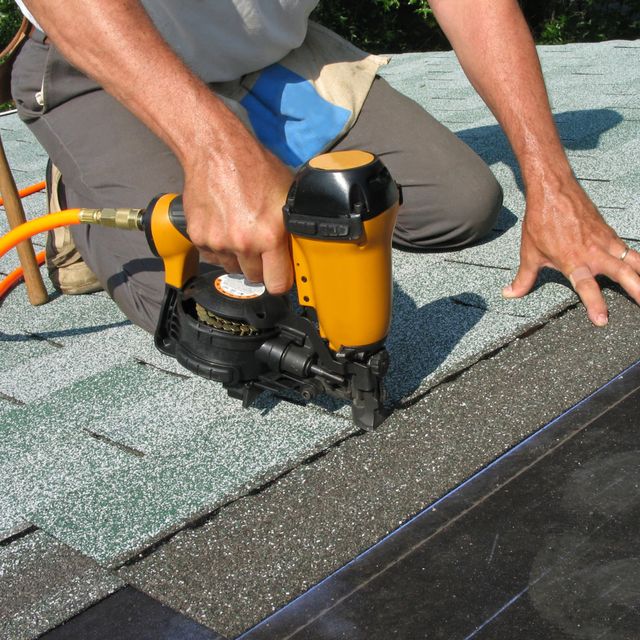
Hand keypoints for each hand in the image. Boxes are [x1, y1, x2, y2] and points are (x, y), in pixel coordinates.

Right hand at [181, 134, 293, 293]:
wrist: (216, 150)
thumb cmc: (254, 167)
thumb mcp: (287, 195)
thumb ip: (294, 226)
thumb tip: (303, 248)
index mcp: (270, 235)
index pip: (278, 284)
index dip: (281, 280)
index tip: (280, 274)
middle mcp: (243, 243)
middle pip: (254, 278)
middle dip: (260, 267)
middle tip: (260, 246)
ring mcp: (218, 242)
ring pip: (232, 267)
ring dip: (238, 256)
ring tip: (240, 230)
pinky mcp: (199, 237)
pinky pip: (213, 255)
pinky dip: (219, 246)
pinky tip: (224, 224)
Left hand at [503, 177, 639, 325]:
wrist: (553, 190)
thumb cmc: (540, 221)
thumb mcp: (529, 253)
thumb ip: (523, 279)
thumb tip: (509, 294)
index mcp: (573, 260)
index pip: (586, 286)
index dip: (595, 304)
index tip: (602, 320)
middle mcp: (594, 253)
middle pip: (623, 273)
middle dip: (638, 290)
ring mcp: (606, 242)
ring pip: (633, 261)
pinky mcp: (610, 234)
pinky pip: (630, 250)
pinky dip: (639, 262)